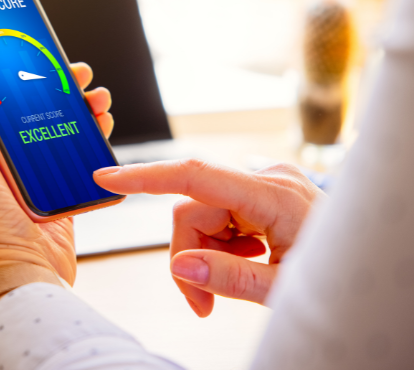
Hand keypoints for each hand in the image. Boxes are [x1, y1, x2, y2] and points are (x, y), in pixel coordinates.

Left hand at [0, 44, 113, 291]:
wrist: (19, 281)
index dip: (8, 71)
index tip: (28, 50)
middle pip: (28, 109)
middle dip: (52, 86)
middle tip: (75, 71)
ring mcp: (28, 177)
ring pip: (55, 128)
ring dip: (76, 108)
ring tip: (95, 97)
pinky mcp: (56, 193)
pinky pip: (75, 156)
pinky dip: (90, 138)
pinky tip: (101, 124)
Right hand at [94, 159, 325, 316]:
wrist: (369, 266)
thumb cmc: (336, 278)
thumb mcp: (282, 288)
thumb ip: (229, 276)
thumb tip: (180, 264)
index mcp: (274, 195)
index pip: (195, 175)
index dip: (146, 177)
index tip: (107, 178)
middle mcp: (267, 178)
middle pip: (193, 208)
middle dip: (189, 254)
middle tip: (200, 301)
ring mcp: (267, 183)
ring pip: (204, 214)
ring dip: (206, 253)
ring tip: (228, 285)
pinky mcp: (265, 192)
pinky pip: (222, 215)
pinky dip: (222, 244)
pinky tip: (246, 261)